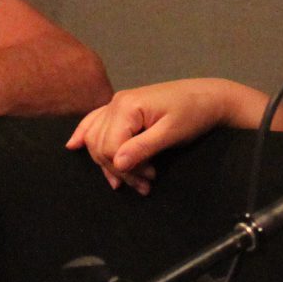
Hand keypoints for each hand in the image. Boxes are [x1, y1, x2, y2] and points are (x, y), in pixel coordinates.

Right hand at [65, 79, 259, 192]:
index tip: (150, 178)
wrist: (208, 97)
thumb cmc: (193, 113)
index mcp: (126, 106)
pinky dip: (86, 135)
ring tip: (133, 181)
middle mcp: (115, 103)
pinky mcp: (122, 108)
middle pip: (101, 146)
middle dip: (120, 170)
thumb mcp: (171, 133)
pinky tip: (74, 145)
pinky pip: (96, 122)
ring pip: (97, 139)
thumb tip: (117, 164)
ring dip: (110, 163)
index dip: (127, 169)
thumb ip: (143, 147)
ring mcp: (117, 104)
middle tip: (145, 184)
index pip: (110, 147)